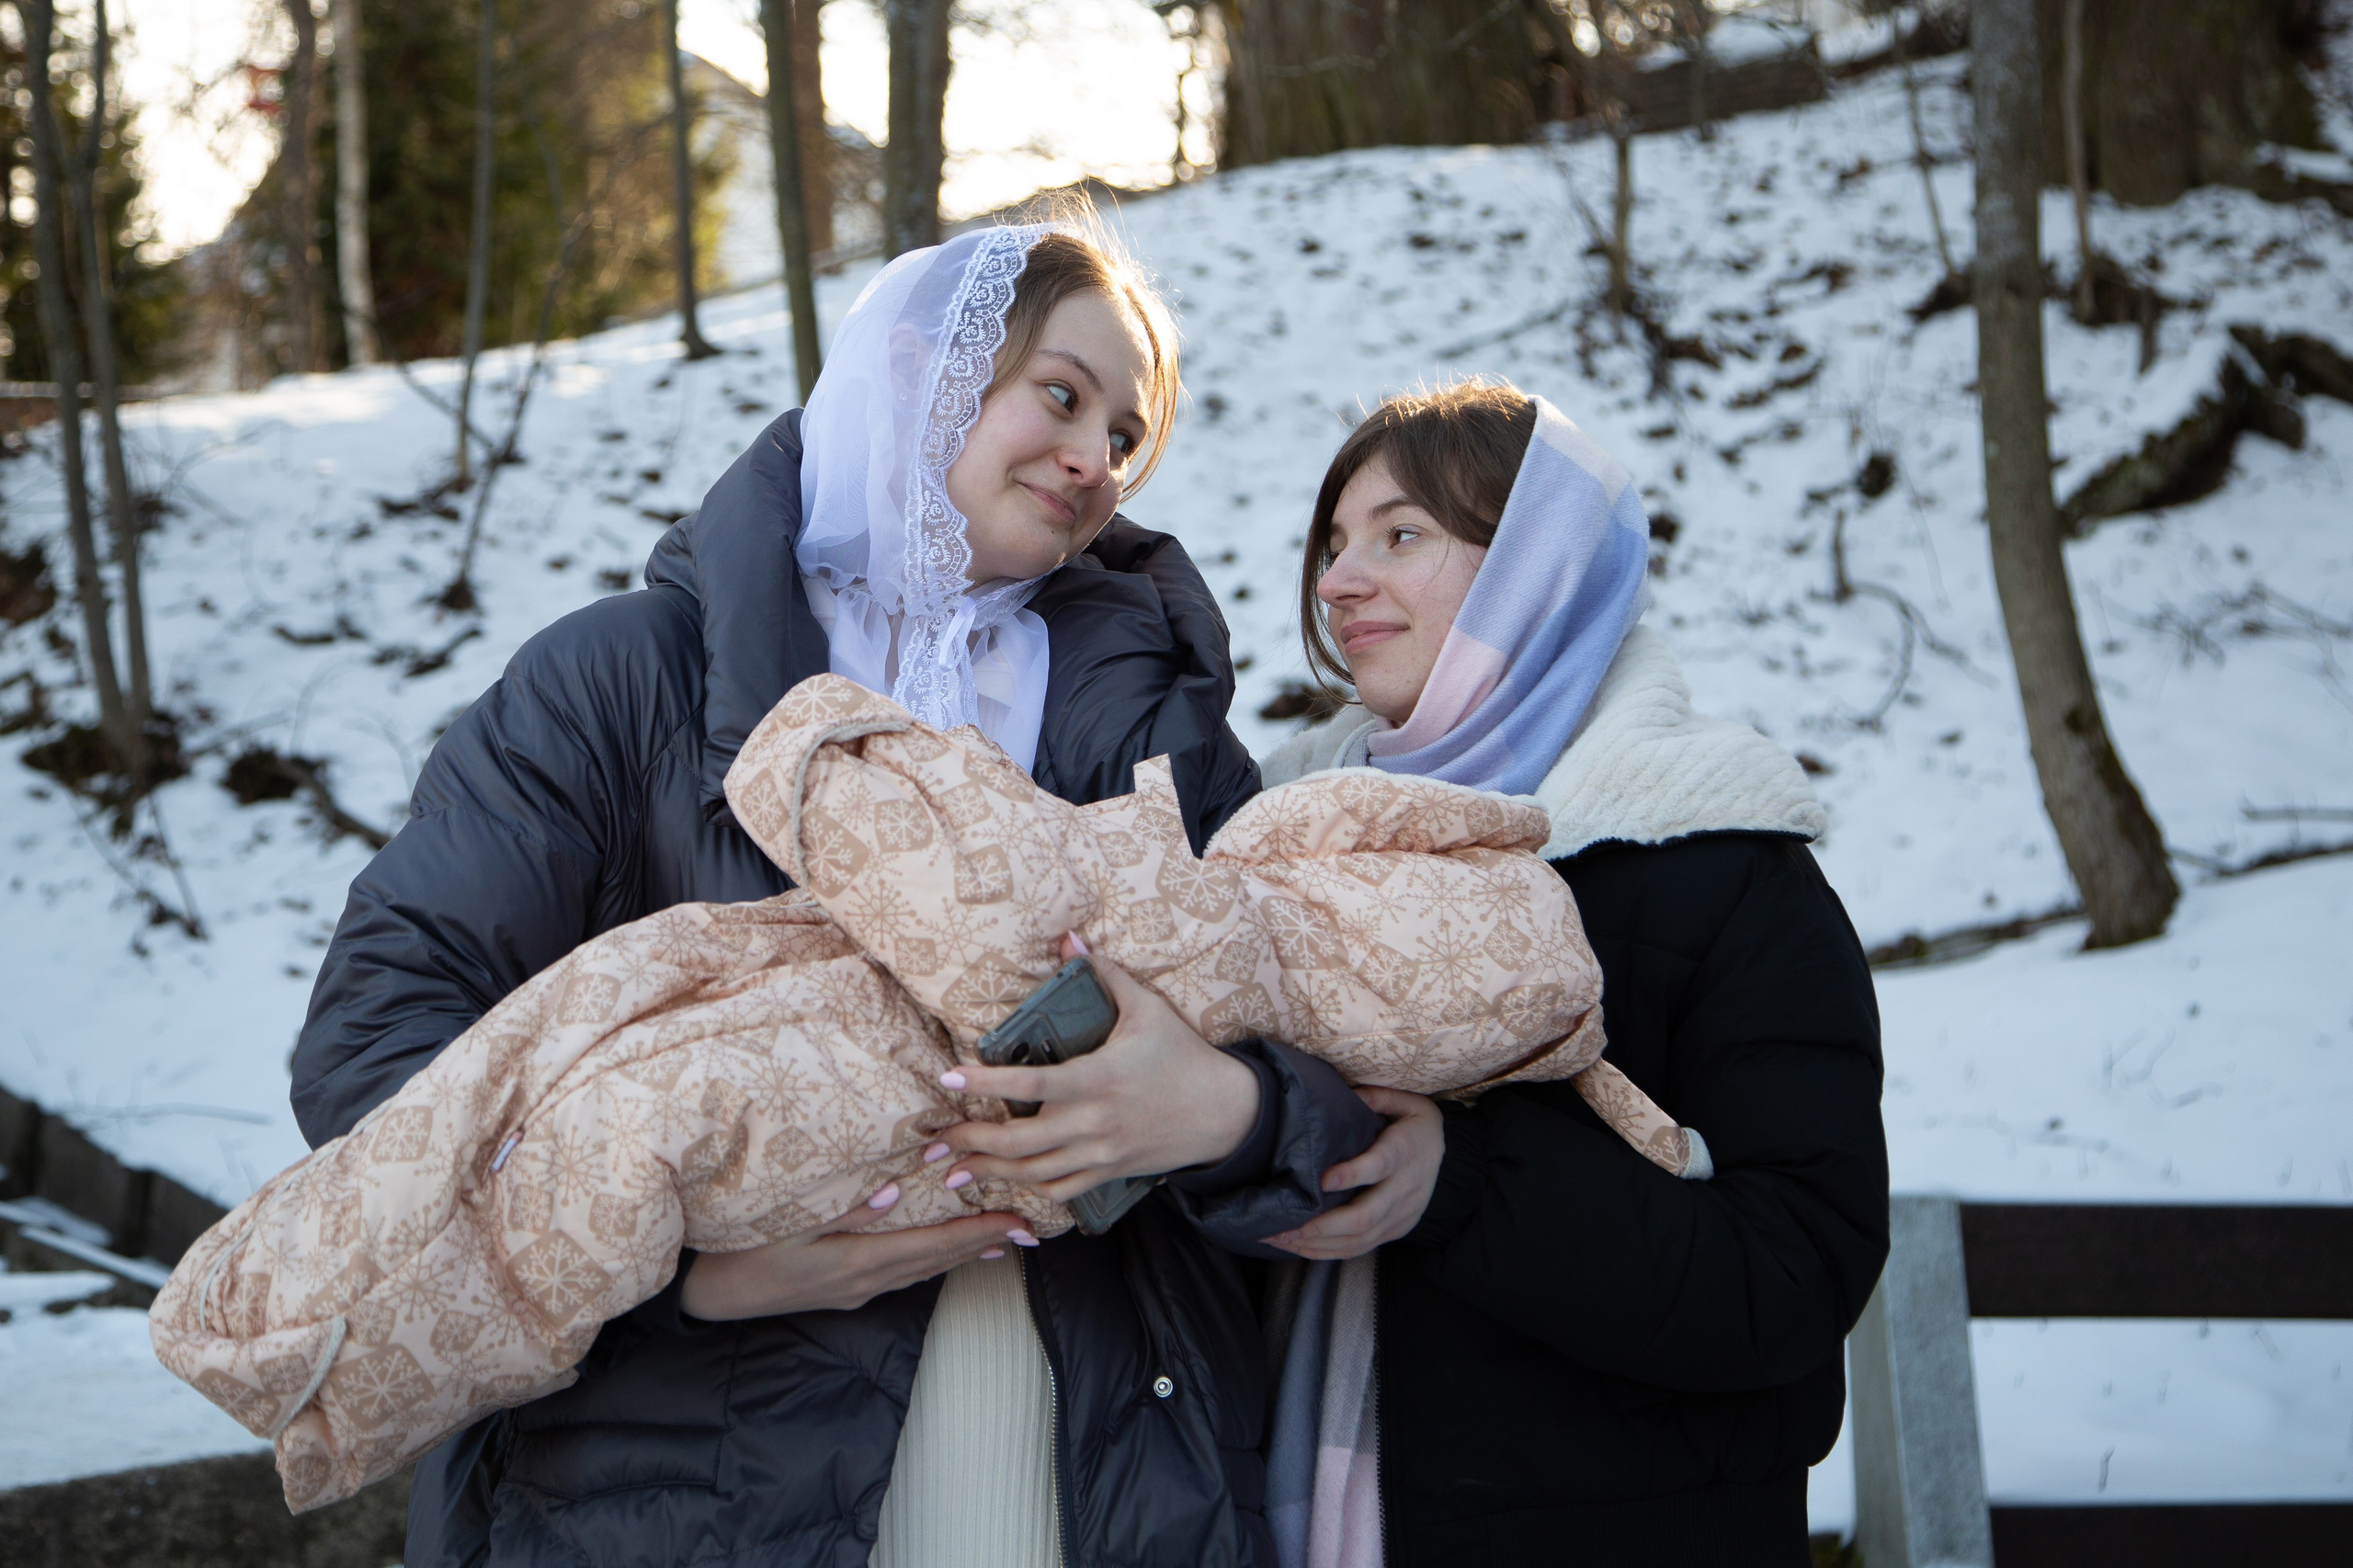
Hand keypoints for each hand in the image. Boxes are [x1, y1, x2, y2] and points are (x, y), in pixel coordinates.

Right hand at [680, 1180, 1033, 1319]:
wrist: (712, 1292)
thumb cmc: (745, 1246)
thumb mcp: (791, 1220)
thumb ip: (844, 1207)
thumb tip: (895, 1190)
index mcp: (858, 1261)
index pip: (933, 1245)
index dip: (978, 1232)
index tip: (1018, 1222)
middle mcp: (866, 1281)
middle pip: (938, 1261)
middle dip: (984, 1242)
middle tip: (1029, 1229)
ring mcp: (857, 1291)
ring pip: (924, 1270)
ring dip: (962, 1253)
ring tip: (999, 1240)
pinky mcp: (846, 1292)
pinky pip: (904, 1274)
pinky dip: (932, 1261)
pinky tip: (944, 1254)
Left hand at [935, 936, 1261, 1203]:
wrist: (1226, 1113)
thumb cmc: (1183, 1057)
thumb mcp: (1148, 1009)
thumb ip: (1106, 975)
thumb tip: (1070, 938)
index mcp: (1098, 1078)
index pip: (1030, 1083)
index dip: (985, 1082)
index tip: (950, 1077)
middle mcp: (1095, 1122)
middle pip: (1019, 1141)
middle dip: (972, 1141)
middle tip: (937, 1140)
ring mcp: (1101, 1153)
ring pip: (1033, 1173)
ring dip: (989, 1172)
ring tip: (954, 1171)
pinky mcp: (1109, 1173)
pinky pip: (1061, 1190)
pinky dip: (1029, 1190)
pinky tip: (1005, 1185)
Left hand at [1264, 1087, 1442, 1259]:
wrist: (1447, 1153)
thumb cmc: (1415, 1124)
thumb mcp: (1407, 1101)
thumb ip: (1377, 1097)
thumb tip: (1346, 1095)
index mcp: (1406, 1152)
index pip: (1379, 1166)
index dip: (1351, 1176)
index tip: (1320, 1181)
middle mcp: (1405, 1189)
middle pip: (1364, 1217)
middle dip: (1321, 1225)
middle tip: (1283, 1226)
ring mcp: (1401, 1215)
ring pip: (1359, 1239)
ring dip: (1317, 1243)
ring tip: (1280, 1239)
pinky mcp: (1395, 1230)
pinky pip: (1360, 1248)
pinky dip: (1328, 1252)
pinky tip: (1300, 1248)